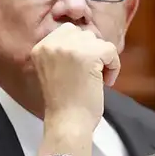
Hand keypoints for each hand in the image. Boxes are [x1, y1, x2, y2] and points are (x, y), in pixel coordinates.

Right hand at [32, 23, 120, 155]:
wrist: (67, 124)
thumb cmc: (63, 104)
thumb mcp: (53, 70)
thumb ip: (62, 53)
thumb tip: (87, 39)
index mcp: (40, 47)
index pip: (67, 31)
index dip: (80, 48)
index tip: (80, 69)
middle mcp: (52, 44)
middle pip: (84, 34)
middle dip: (91, 52)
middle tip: (90, 74)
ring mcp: (70, 48)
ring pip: (98, 42)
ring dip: (102, 59)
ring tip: (97, 79)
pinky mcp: (89, 55)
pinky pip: (111, 50)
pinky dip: (114, 66)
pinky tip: (105, 82)